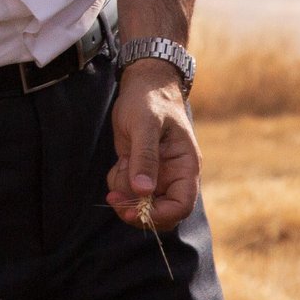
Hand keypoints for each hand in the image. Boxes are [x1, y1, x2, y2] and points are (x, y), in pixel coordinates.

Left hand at [105, 64, 200, 229]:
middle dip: (137, 210)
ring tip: (117, 168)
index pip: (181, 205)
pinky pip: (128, 188)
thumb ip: (145, 158)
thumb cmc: (149, 101)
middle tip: (114, 200)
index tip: (135, 212)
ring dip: (124, 193)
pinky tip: (117, 163)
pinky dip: (118, 182)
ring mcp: (156, 173)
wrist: (141, 85)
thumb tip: (143, 190)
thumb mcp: (146, 126)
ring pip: (141, 201)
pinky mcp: (139, 169)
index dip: (160, 214)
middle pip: (161, 211)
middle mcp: (173, 174)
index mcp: (185, 166)